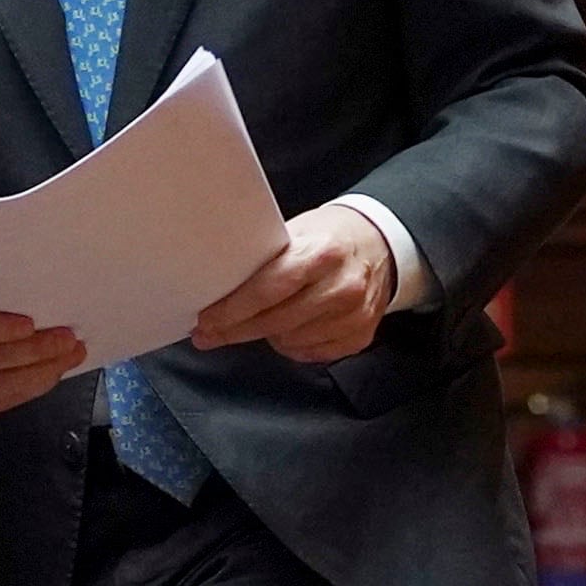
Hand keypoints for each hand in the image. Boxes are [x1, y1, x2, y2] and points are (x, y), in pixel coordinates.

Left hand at [191, 202, 394, 364]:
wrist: (379, 246)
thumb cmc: (328, 238)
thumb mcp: (297, 232)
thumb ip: (266, 259)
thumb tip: (220, 286)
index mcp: (322, 253)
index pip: (269, 289)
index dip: (233, 309)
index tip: (206, 321)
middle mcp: (343, 286)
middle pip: (276, 321)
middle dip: (236, 329)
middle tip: (208, 334)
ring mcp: (354, 315)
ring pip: (290, 341)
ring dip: (266, 335)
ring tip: (257, 321)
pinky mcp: (359, 336)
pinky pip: (310, 353)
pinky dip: (291, 344)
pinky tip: (287, 329)